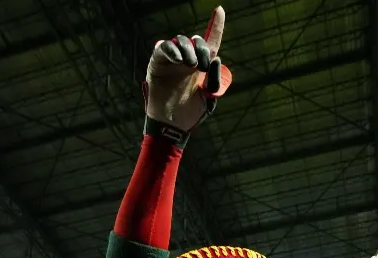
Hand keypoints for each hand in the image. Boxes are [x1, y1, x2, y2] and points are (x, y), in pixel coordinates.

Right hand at [145, 6, 230, 130]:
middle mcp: (187, 60)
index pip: (211, 42)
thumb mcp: (210, 98)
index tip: (220, 10)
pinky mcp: (158, 63)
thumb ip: (214, 79)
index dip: (216, 26)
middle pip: (196, 41)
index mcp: (202, 66)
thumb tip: (215, 59)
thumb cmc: (191, 113)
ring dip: (188, 49)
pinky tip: (178, 59)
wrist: (173, 125)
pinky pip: (163, 47)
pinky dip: (171, 49)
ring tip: (190, 64)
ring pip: (181, 41)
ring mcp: (172, 61)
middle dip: (202, 49)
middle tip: (202, 66)